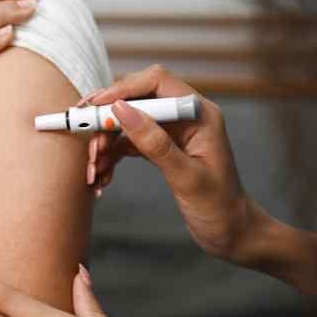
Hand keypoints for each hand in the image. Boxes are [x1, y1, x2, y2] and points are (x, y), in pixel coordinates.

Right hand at [84, 65, 267, 266]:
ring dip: (105, 143)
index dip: (122, 90)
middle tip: (84, 140)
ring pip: (128, 122)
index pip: (156, 83)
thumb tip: (122, 111)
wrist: (232, 233)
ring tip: (93, 169)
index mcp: (199, 114)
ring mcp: (173, 131)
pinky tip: (103, 176)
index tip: (94, 107)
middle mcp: (185, 116)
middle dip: (106, 120)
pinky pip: (129, 142)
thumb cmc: (219, 207)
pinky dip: (113, 156)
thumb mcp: (186, 177)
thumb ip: (155, 143)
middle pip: (136, 100)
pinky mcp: (162, 147)